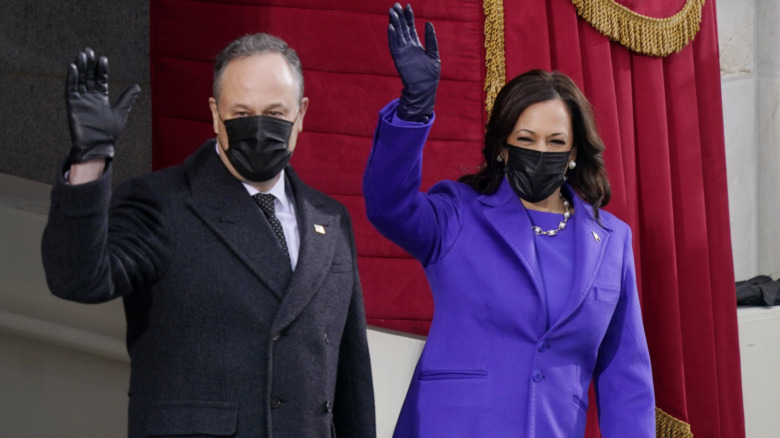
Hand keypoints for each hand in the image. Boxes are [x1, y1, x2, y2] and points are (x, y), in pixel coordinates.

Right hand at [66, 48, 140, 163]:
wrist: (98, 146)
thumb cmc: (109, 133)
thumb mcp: (121, 113)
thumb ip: (127, 99)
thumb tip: (137, 86)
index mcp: (101, 98)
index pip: (101, 80)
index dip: (101, 69)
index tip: (103, 58)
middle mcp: (90, 97)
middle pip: (89, 77)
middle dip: (89, 64)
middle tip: (89, 51)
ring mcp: (81, 100)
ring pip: (80, 80)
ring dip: (80, 68)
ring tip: (82, 55)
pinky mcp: (73, 105)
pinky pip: (71, 89)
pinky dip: (72, 79)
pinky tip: (73, 68)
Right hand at [388, 3, 439, 121]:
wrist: (424, 89)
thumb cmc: (430, 75)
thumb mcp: (434, 54)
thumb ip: (431, 39)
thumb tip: (428, 23)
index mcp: (416, 45)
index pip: (411, 28)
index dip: (409, 17)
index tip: (408, 6)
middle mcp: (408, 47)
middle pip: (402, 28)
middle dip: (399, 17)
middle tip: (395, 5)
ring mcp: (402, 52)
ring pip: (397, 34)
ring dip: (394, 23)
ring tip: (392, 12)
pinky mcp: (399, 58)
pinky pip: (394, 45)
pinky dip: (392, 36)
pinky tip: (390, 27)